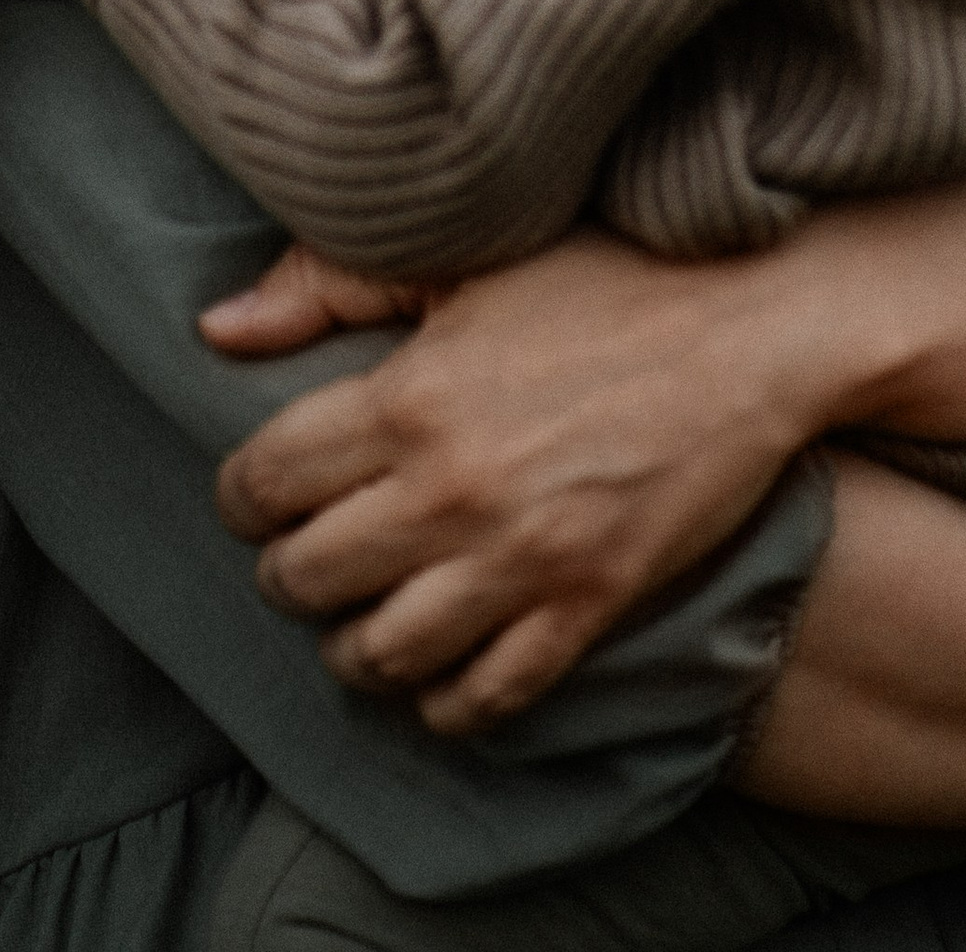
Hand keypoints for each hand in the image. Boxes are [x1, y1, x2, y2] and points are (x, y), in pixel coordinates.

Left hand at [215, 226, 825, 729]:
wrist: (748, 332)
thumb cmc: (599, 281)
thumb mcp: (458, 261)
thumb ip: (328, 286)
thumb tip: (217, 331)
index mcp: (408, 398)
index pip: (263, 482)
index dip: (243, 495)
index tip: (259, 492)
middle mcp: (451, 491)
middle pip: (305, 577)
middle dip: (287, 571)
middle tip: (303, 554)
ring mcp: (522, 559)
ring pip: (381, 654)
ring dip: (351, 647)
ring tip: (359, 621)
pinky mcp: (588, 606)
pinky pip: (486, 697)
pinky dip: (445, 704)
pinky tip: (437, 678)